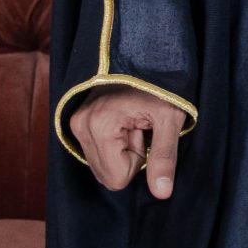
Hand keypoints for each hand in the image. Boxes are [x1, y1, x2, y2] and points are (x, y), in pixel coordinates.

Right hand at [70, 87, 186, 199]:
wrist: (146, 54)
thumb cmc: (161, 85)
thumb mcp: (171, 118)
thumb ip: (164, 157)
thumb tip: (162, 194)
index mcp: (99, 125)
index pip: (118, 178)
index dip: (139, 159)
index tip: (145, 131)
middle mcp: (81, 125)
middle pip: (107, 175)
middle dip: (129, 156)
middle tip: (140, 126)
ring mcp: (76, 123)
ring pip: (101, 166)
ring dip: (122, 150)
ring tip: (133, 122)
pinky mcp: (77, 122)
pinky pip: (97, 154)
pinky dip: (114, 144)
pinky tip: (124, 122)